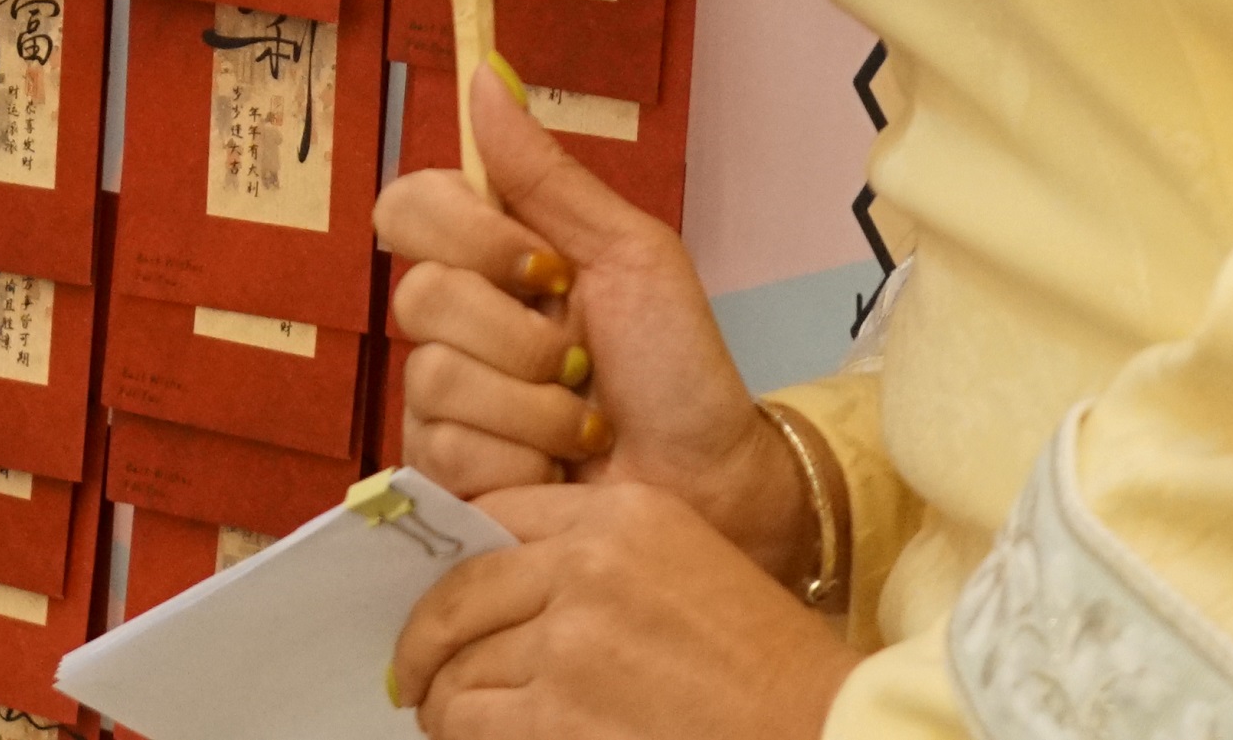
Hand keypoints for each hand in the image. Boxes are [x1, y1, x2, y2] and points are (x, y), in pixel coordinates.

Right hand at [377, 61, 807, 573]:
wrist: (710, 483)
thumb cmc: (678, 368)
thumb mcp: (629, 253)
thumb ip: (547, 173)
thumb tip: (484, 72)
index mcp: (493, 257)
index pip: (409, 206)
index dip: (466, 234)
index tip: (545, 266)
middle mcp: (456, 323)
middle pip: (419, 296)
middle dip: (521, 337)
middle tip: (583, 359)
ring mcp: (443, 403)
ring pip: (433, 378)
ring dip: (533, 406)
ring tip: (585, 424)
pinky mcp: (445, 477)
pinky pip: (446, 452)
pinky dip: (522, 458)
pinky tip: (557, 470)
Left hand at [390, 478, 854, 738]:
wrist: (819, 730)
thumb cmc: (764, 667)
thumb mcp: (685, 564)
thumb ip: (596, 561)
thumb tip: (496, 597)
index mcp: (621, 515)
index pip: (492, 518)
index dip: (451, 566)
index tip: (435, 597)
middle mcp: (587, 565)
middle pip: (459, 596)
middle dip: (424, 642)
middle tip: (413, 673)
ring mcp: (570, 642)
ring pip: (457, 666)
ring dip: (443, 699)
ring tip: (447, 718)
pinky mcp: (559, 716)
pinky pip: (474, 722)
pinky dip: (465, 737)